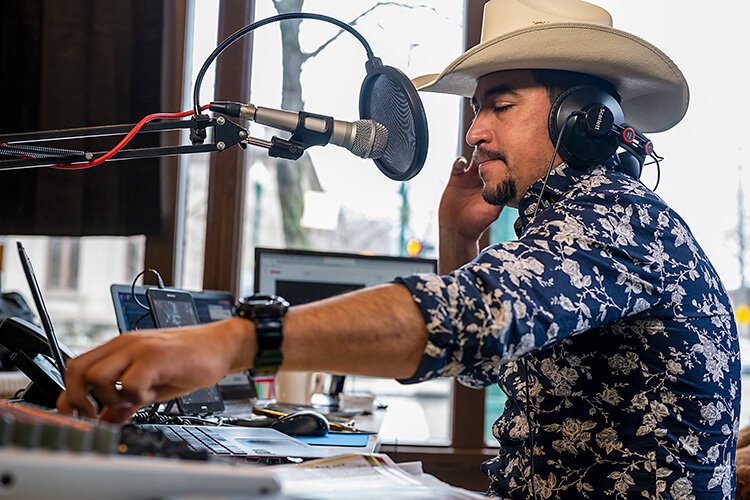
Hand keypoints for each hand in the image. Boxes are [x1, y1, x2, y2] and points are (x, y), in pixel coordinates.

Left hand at [57, 318, 253, 422]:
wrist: (221, 345)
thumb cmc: (191, 360)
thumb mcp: (153, 383)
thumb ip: (126, 399)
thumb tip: (107, 419)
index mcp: (120, 348)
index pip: (76, 367)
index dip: (70, 395)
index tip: (79, 416)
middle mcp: (124, 344)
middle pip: (77, 370)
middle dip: (80, 399)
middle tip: (100, 413)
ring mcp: (138, 348)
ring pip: (97, 377)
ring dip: (111, 398)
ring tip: (135, 398)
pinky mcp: (155, 357)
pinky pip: (129, 384)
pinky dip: (136, 397)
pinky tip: (152, 394)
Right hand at [438, 157, 502, 241]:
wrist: (456, 230)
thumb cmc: (476, 225)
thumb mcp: (492, 213)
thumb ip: (500, 201)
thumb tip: (512, 191)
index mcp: (492, 186)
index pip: (499, 168)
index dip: (500, 161)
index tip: (500, 155)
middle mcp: (481, 181)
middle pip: (487, 160)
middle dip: (488, 153)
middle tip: (488, 149)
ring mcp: (468, 178)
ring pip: (474, 159)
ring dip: (475, 154)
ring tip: (476, 154)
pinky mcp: (455, 179)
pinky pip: (458, 165)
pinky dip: (459, 161)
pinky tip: (461, 164)